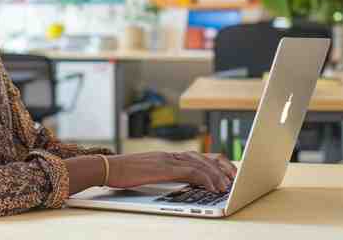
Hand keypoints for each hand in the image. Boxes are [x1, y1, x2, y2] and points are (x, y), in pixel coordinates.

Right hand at [106, 151, 236, 192]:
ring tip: (228, 185)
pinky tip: (213, 186)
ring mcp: (167, 160)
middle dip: (223, 168)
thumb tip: (180, 183)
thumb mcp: (148, 173)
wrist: (107, 168)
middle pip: (204, 157)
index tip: (228, 173)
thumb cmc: (124, 173)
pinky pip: (190, 172)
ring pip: (200, 163)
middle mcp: (171, 155)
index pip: (199, 156)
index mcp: (168, 156)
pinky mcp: (163, 168)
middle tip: (235, 179)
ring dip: (217, 175)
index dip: (216, 163)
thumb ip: (164, 174)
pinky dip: (205, 178)